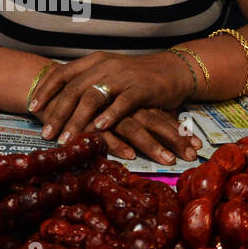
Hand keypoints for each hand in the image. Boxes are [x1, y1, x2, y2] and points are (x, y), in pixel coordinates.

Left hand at [29, 52, 190, 144]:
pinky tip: (99, 128)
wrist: (172, 70)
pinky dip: (110, 115)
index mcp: (94, 61)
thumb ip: (86, 83)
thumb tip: (59, 101)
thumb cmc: (135, 77)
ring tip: (66, 138)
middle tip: (46, 133)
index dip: (46, 90)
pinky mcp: (141, 88)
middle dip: (58, 113)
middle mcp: (105, 66)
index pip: (63, 73)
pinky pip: (122, 102)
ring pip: (94, 97)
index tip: (32, 108)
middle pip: (74, 89)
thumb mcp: (107, 74)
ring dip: (78, 119)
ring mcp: (123, 76)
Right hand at [85, 107, 201, 165]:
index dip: (179, 132)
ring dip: (152, 145)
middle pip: (154, 122)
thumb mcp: (116, 109)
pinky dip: (117, 145)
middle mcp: (123, 107)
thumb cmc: (88, 104)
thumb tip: (161, 133)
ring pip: (134, 129)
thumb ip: (135, 118)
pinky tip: (130, 156)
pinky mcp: (87, 123)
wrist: (50, 88)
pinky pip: (105, 135)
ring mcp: (106, 114)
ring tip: (168, 160)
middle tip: (191, 156)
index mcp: (132, 103)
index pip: (161, 117)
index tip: (197, 146)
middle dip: (174, 140)